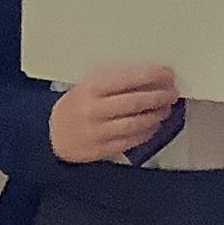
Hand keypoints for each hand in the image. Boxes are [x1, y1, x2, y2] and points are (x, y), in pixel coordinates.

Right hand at [52, 67, 179, 164]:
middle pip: (134, 103)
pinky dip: (146, 133)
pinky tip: (153, 126)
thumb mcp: (89, 85)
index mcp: (91, 88)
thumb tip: (150, 75)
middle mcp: (94, 110)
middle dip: (158, 97)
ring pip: (134, 124)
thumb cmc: (76, 105)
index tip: (167, 74)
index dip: (152, 76)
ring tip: (164, 109)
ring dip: (155, 116)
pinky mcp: (100, 150)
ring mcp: (97, 132)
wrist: (52, 133)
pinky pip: (129, 141)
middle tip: (171, 93)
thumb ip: (115, 80)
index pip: (127, 79)